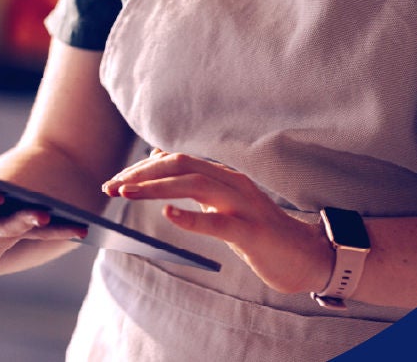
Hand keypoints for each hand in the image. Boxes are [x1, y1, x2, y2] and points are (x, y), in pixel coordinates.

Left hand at [102, 151, 333, 294]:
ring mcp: (243, 205)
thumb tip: (161, 165)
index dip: (141, 169)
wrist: (306, 256)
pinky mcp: (252, 232)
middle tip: (110, 187)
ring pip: (194, 184)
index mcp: (223, 176)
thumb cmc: (261, 234)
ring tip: (126, 194)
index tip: (114, 182)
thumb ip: (197, 187)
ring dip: (156, 187)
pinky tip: (168, 217)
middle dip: (140, 173)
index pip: (175, 160)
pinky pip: (218, 223)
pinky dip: (191, 218)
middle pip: (180, 164)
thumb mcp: (225, 205)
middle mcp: (232, 183)